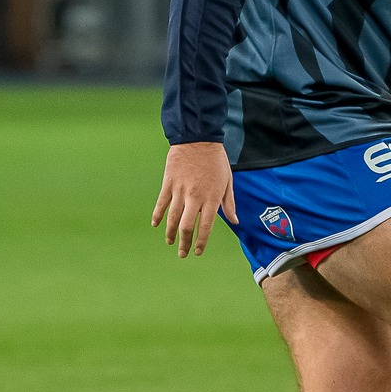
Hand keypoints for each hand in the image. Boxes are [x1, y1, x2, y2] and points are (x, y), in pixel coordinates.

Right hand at [152, 141, 236, 257]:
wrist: (198, 138)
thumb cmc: (216, 160)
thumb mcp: (228, 181)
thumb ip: (229, 203)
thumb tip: (235, 221)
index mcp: (211, 198)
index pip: (205, 226)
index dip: (201, 242)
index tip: (198, 252)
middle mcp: (195, 197)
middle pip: (186, 226)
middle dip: (184, 243)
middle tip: (183, 253)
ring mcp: (180, 190)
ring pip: (172, 218)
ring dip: (170, 233)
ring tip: (170, 242)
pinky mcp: (169, 182)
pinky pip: (161, 203)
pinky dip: (157, 215)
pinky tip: (155, 225)